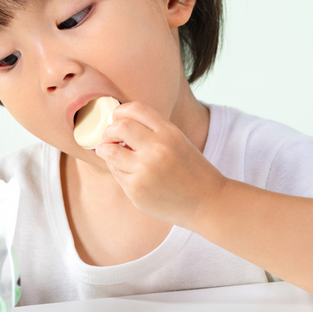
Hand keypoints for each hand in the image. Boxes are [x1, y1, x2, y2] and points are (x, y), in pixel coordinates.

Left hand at [95, 101, 225, 227]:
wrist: (207, 202)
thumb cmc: (191, 171)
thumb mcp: (178, 141)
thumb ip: (153, 131)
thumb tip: (117, 124)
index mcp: (169, 132)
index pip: (135, 109)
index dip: (120, 112)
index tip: (116, 119)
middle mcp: (156, 148)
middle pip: (118, 127)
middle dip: (109, 131)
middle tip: (110, 137)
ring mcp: (144, 170)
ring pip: (109, 151)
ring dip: (105, 149)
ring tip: (110, 152)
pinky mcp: (136, 189)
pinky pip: (115, 173)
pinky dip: (116, 169)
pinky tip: (126, 171)